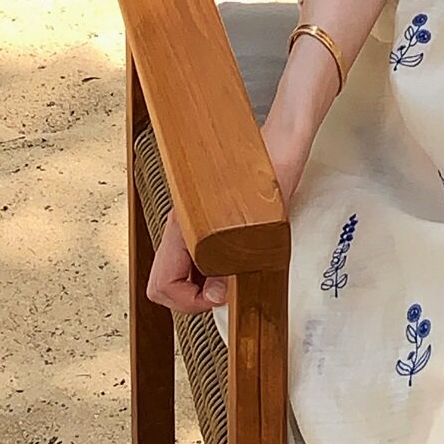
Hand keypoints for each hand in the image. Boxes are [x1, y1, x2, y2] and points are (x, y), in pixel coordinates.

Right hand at [145, 120, 315, 317]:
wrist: (282, 142)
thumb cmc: (267, 172)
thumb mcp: (254, 229)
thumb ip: (230, 266)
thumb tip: (217, 295)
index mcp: (182, 227)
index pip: (162, 285)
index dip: (189, 302)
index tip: (219, 299)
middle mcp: (182, 226)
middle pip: (167, 281)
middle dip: (193, 297)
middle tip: (226, 294)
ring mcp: (194, 223)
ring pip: (183, 271)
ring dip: (204, 284)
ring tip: (234, 280)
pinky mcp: (210, 220)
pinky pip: (199, 257)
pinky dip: (214, 270)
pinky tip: (239, 264)